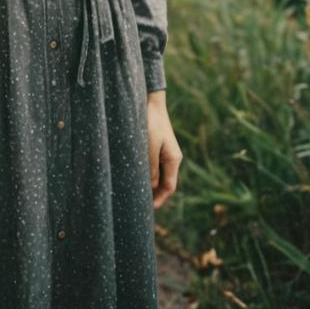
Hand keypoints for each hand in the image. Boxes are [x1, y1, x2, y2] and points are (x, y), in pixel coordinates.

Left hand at [146, 90, 182, 208]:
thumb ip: (150, 168)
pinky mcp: (157, 145)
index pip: (169, 187)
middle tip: (139, 204)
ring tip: (136, 192)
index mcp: (174, 159)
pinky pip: (153, 164)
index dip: (160, 199)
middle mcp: (171, 157)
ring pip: (158, 174)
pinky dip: (146, 172)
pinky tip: (135, 175)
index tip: (148, 209)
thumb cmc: (151, 123)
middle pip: (164, 182)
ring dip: (149, 183)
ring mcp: (164, 151)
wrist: (151, 101)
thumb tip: (150, 186)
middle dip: (154, 194)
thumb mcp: (149, 147)